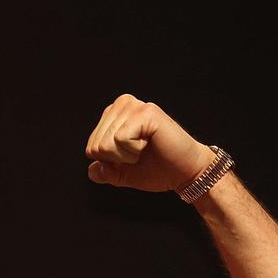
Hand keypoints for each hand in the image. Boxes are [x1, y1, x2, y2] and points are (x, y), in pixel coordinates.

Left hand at [85, 94, 214, 192]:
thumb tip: (91, 170)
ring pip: (106, 143)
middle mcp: (122, 104)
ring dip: (127, 155)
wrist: (185, 173)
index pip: (91, 147)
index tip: (132, 157)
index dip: (111, 162)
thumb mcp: (123, 174)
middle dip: (117, 159)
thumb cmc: (158, 170)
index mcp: (114, 114)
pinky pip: (120, 139)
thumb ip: (104, 172)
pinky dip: (134, 150)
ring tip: (146, 148)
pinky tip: (150, 143)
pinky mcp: (147, 112)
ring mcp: (135, 106)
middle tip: (141, 153)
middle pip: (96, 145)